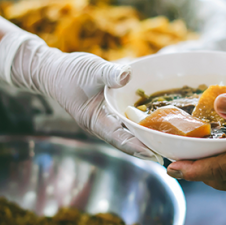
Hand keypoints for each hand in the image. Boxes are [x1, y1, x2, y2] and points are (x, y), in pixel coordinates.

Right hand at [0, 32, 161, 162]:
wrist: (53, 70)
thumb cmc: (70, 72)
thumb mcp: (91, 69)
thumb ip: (109, 73)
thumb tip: (127, 74)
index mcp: (96, 121)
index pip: (120, 139)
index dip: (137, 148)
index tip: (155, 155)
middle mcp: (103, 125)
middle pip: (129, 140)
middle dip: (149, 146)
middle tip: (172, 152)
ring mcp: (107, 120)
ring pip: (130, 133)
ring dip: (148, 136)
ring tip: (171, 142)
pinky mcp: (111, 112)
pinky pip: (129, 122)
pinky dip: (143, 123)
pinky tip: (160, 122)